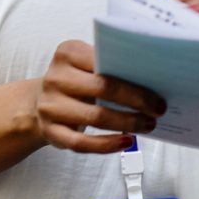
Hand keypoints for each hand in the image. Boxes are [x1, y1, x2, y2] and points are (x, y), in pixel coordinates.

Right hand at [31, 40, 166, 153]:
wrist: (40, 101)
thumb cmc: (76, 82)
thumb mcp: (87, 66)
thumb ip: (111, 68)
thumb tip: (152, 83)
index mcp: (68, 53)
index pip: (106, 63)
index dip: (135, 80)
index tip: (158, 92)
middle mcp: (56, 78)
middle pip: (103, 89)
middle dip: (137, 101)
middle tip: (158, 110)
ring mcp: (50, 106)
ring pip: (96, 117)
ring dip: (127, 123)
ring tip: (147, 125)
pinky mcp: (50, 131)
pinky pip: (81, 143)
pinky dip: (107, 144)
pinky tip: (125, 142)